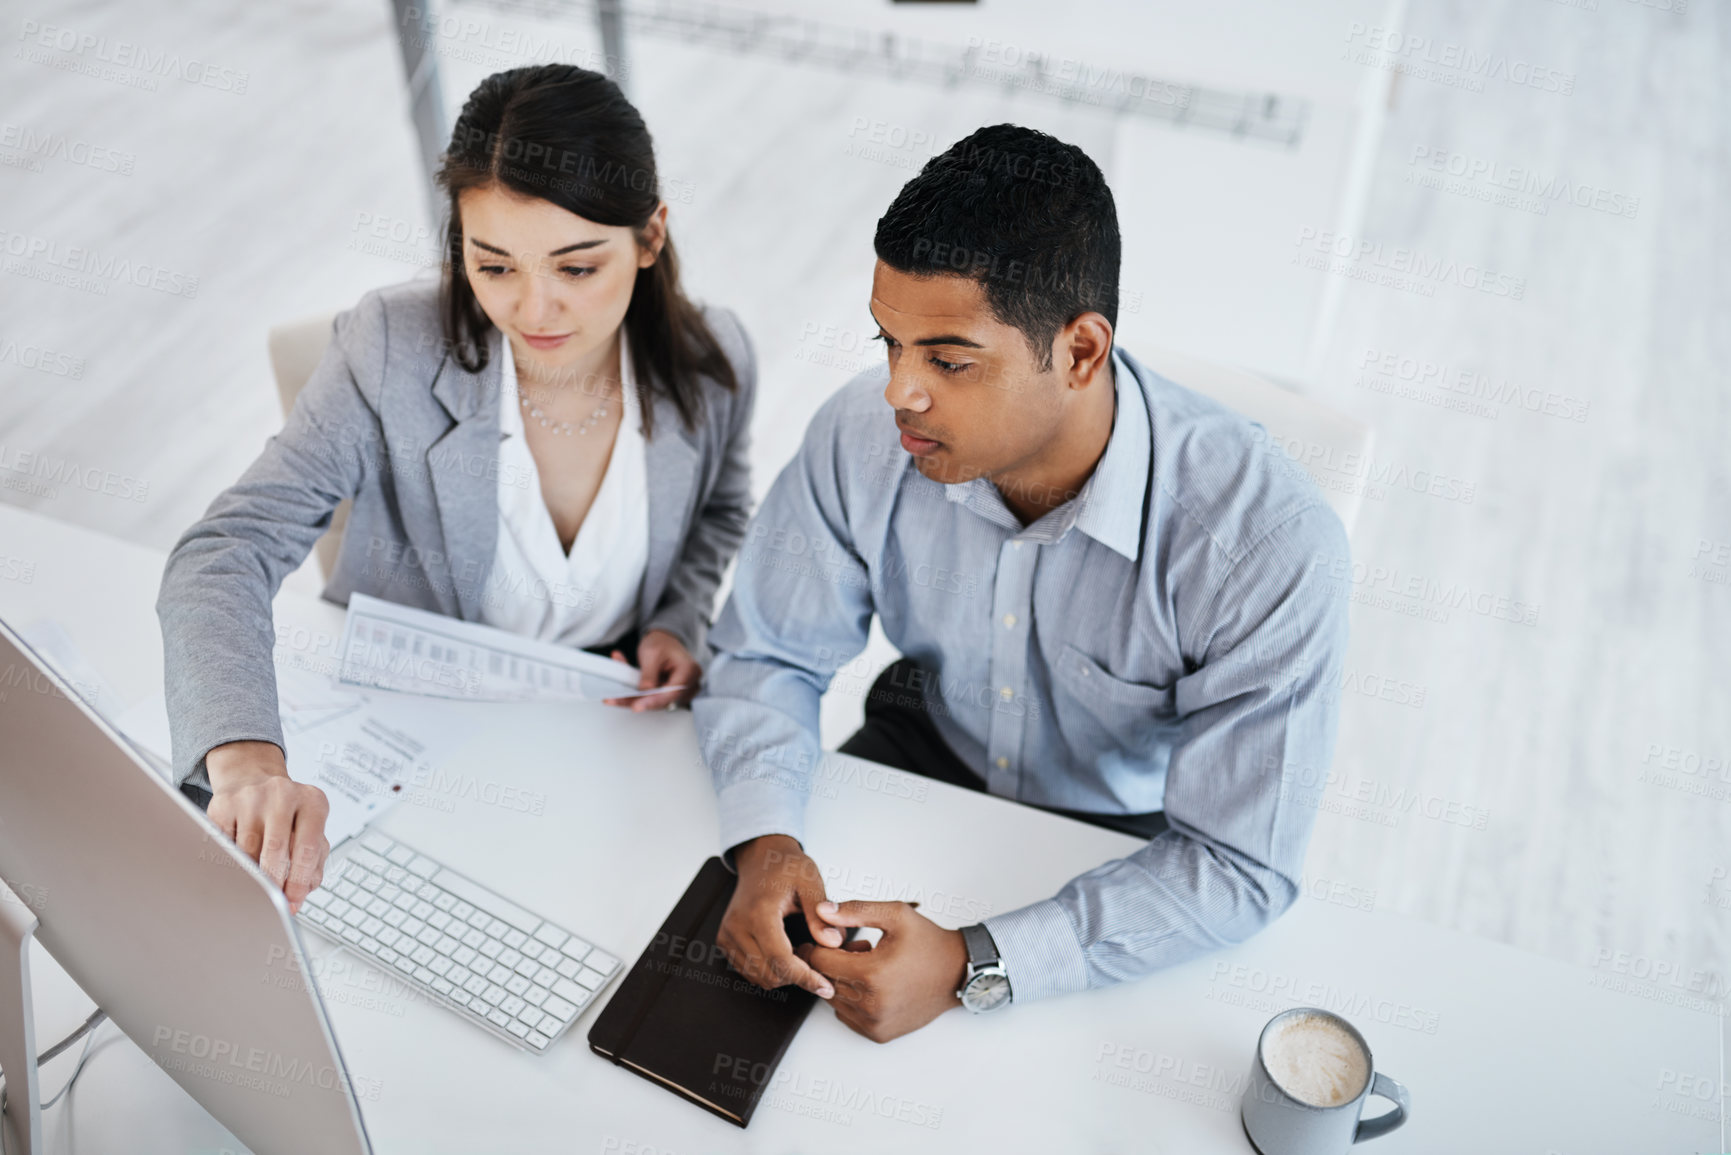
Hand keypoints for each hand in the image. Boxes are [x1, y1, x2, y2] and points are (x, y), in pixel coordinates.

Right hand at [205, 740, 330, 913]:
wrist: (253, 781)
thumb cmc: (287, 813)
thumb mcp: (310, 829)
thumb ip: (314, 862)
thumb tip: (302, 894)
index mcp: (313, 802)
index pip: (309, 848)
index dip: (299, 881)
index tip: (292, 903)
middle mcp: (284, 793)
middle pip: (275, 849)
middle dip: (272, 883)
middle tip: (270, 902)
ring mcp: (251, 796)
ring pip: (247, 850)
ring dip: (249, 874)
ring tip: (253, 884)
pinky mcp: (223, 803)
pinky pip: (224, 844)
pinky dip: (229, 860)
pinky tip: (235, 864)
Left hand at [603, 629, 699, 710]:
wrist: (664, 640)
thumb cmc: (662, 643)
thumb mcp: (652, 653)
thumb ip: (649, 675)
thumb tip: (644, 692)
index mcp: (689, 670)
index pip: (671, 692)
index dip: (653, 701)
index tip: (637, 706)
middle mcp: (689, 683)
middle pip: (662, 700)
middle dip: (638, 700)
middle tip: (616, 700)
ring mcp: (681, 691)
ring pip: (655, 702)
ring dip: (635, 698)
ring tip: (615, 696)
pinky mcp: (670, 694)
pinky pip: (653, 699)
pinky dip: (638, 695)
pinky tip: (623, 692)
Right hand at [716, 834, 844, 998]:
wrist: (760, 859)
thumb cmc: (786, 867)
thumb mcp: (810, 881)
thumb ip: (821, 915)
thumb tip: (833, 943)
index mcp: (759, 912)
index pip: (781, 959)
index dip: (806, 977)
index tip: (826, 986)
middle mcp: (737, 926)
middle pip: (769, 973)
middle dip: (798, 977)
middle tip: (819, 964)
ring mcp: (727, 935)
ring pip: (759, 977)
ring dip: (784, 976)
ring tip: (804, 956)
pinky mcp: (725, 941)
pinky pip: (749, 971)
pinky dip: (770, 971)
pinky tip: (787, 955)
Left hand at [797, 901, 967, 1042]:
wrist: (957, 972)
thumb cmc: (928, 943)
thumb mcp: (895, 915)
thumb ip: (855, 910)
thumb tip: (821, 911)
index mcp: (872, 973)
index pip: (819, 962)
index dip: (819, 946)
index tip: (832, 938)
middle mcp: (871, 1004)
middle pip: (824, 981)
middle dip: (833, 963)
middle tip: (857, 949)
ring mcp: (874, 1022)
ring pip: (833, 1000)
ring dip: (842, 982)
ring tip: (867, 966)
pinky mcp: (879, 1033)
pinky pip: (846, 1016)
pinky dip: (851, 1000)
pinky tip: (872, 985)